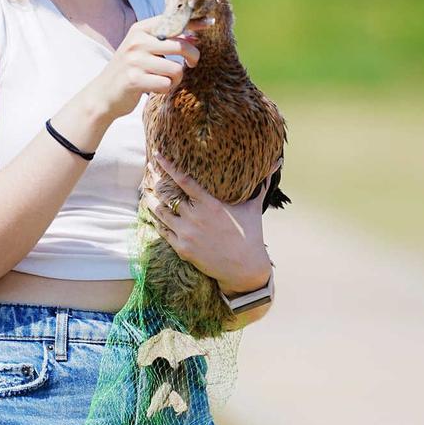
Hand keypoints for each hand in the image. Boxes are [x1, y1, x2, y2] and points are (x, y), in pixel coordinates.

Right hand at [92, 16, 207, 121]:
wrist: (102, 94)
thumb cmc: (129, 71)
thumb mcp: (144, 50)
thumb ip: (166, 42)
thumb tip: (194, 37)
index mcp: (140, 29)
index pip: (173, 22)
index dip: (194, 23)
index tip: (211, 24)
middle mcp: (137, 41)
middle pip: (180, 46)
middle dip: (193, 57)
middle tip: (193, 64)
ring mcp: (134, 60)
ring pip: (176, 69)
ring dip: (176, 79)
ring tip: (165, 81)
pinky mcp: (134, 79)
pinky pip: (166, 85)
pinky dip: (166, 90)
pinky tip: (155, 89)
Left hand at [141, 151, 280, 292]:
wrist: (244, 269)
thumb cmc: (250, 235)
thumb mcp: (254, 208)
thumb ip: (260, 184)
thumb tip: (277, 162)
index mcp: (211, 204)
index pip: (184, 180)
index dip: (168, 166)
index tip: (157, 155)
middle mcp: (196, 217)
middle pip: (167, 196)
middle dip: (156, 183)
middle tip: (148, 172)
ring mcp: (187, 234)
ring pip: (160, 213)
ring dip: (152, 202)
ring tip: (146, 192)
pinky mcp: (182, 249)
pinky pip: (163, 231)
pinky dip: (157, 222)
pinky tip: (154, 215)